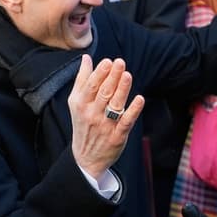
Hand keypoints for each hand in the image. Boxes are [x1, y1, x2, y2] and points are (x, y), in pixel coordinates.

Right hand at [68, 56, 145, 179]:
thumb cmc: (83, 124)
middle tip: (120, 62)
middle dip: (112, 77)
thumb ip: (82, 80)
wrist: (85, 158)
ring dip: (122, 90)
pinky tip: (140, 99)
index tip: (108, 61)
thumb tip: (86, 58)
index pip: (91, 85)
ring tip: (127, 75)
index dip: (100, 73)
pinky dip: (133, 110)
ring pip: (115, 105)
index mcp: (81, 104)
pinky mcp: (117, 136)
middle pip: (104, 92)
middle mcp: (92, 114)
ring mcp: (105, 126)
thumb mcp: (76, 103)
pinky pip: (126, 122)